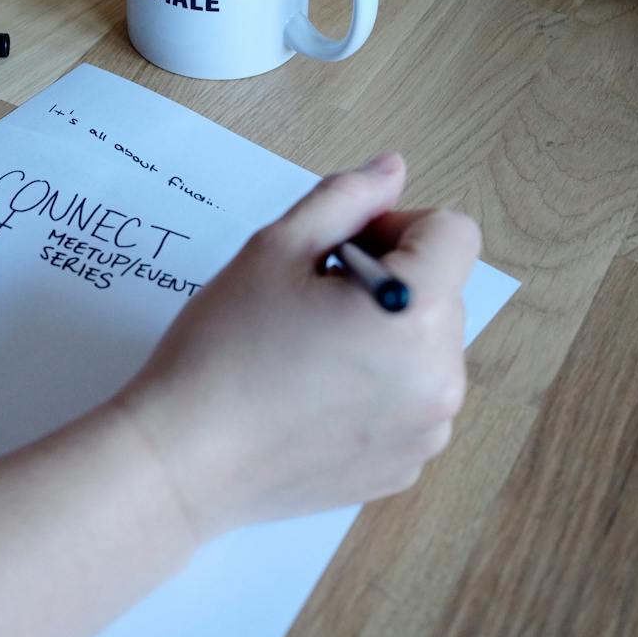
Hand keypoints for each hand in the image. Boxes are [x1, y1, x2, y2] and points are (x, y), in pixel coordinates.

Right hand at [112, 154, 477, 538]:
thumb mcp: (274, 248)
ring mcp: (427, 431)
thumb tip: (393, 170)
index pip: (453, 234)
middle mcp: (441, 378)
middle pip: (442, 291)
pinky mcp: (405, 466)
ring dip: (386, 334)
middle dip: (389, 280)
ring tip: (311, 351)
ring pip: (427, 348)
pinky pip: (411, 401)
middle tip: (311, 300)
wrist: (183, 460)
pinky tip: (313, 397)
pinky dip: (377, 388)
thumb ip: (345, 199)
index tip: (339, 251)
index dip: (398, 225)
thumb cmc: (222, 347)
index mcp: (415, 315)